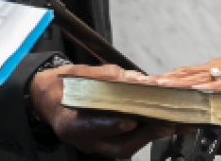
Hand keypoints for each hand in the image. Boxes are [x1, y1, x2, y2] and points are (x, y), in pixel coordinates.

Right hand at [30, 63, 177, 157]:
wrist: (47, 97)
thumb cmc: (61, 85)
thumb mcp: (79, 73)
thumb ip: (107, 76)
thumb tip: (135, 79)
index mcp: (68, 123)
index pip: (91, 128)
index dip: (111, 125)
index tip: (128, 121)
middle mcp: (83, 140)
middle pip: (117, 145)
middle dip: (145, 134)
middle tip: (167, 122)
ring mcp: (95, 145)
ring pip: (126, 148)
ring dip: (151, 136)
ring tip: (173, 123)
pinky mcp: (105, 143)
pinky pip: (128, 143)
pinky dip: (146, 134)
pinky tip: (163, 124)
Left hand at [143, 36, 220, 93]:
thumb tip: (211, 97)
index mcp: (219, 66)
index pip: (186, 71)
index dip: (167, 77)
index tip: (148, 82)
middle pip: (186, 72)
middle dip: (164, 79)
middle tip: (143, 84)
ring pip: (200, 77)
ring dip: (178, 81)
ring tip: (159, 85)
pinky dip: (208, 88)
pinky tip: (196, 91)